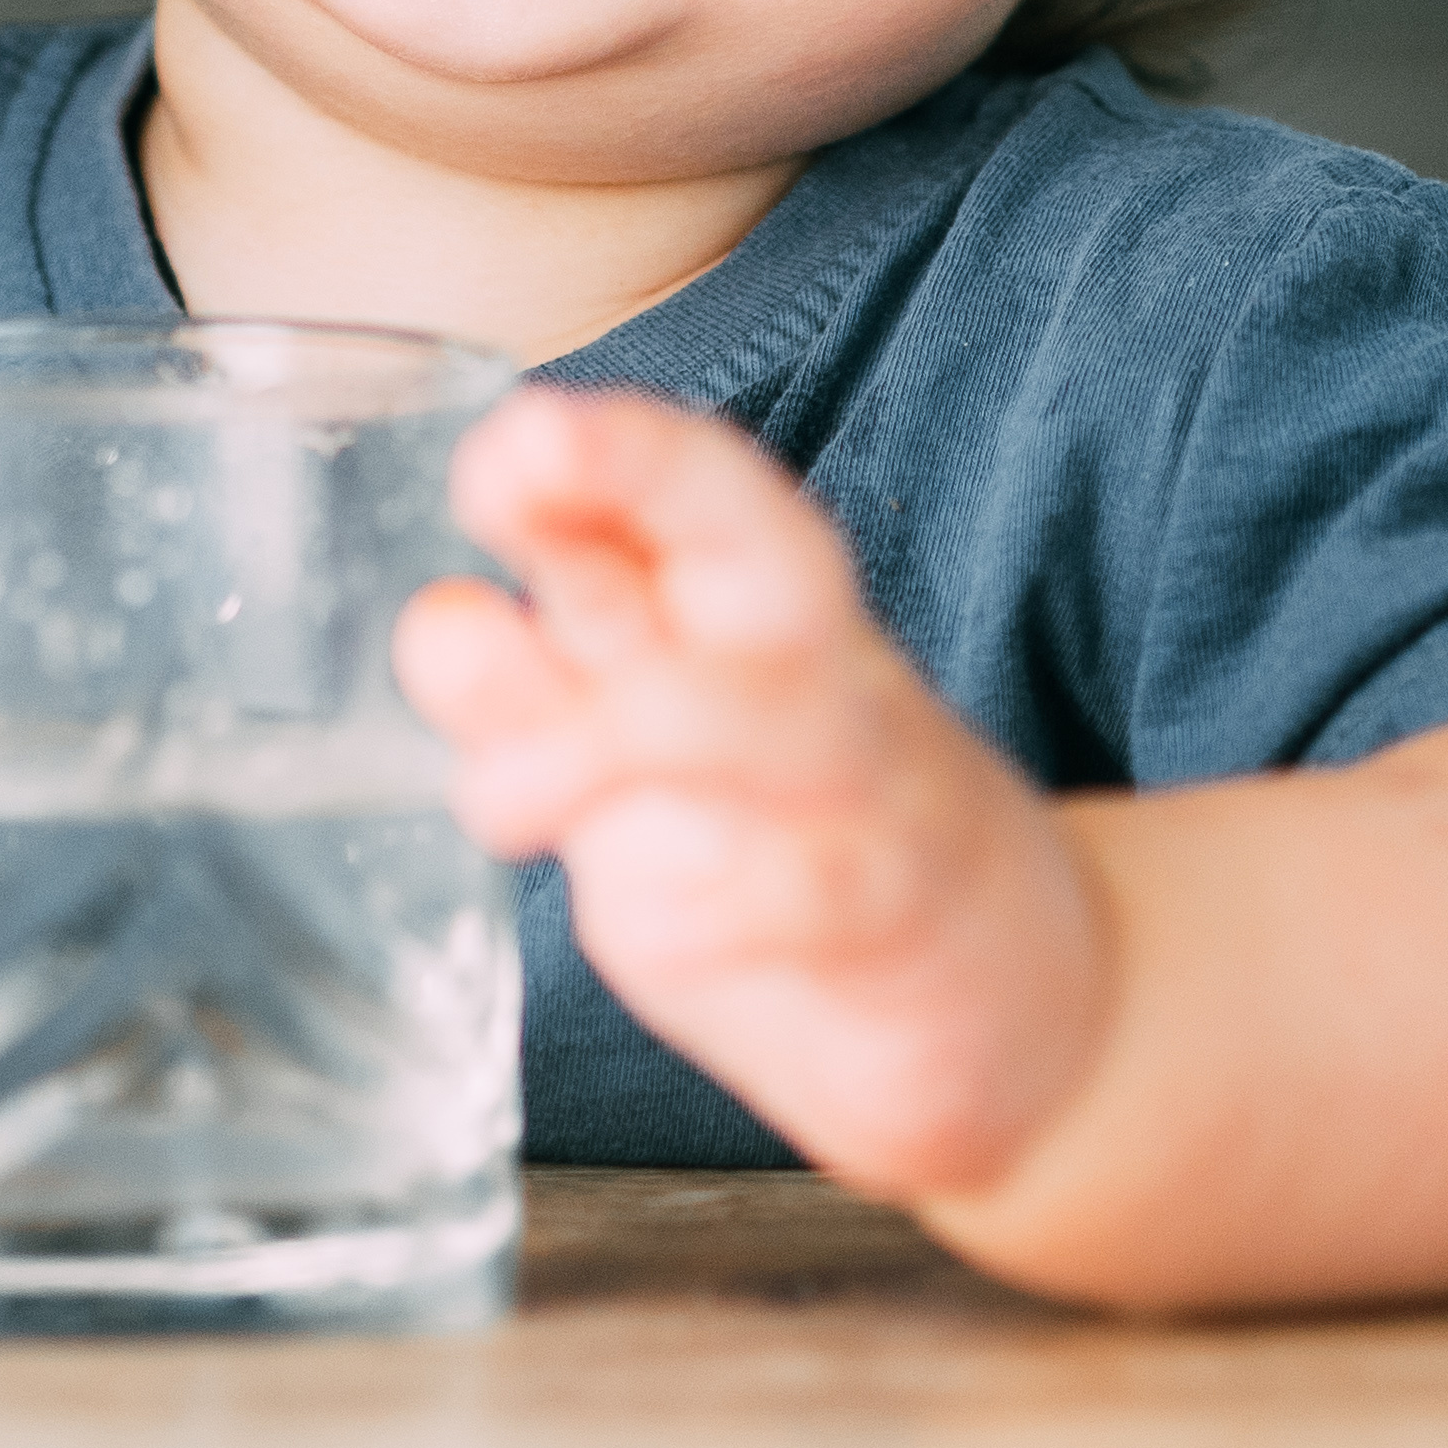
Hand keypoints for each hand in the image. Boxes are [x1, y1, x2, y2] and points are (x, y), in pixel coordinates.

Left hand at [391, 386, 1105, 1202]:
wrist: (1010, 1011)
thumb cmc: (798, 849)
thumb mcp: (655, 756)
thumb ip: (549, 685)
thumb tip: (437, 618)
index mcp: (768, 613)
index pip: (704, 491)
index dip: (614, 449)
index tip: (510, 437)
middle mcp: (824, 679)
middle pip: (771, 546)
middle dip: (650, 473)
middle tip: (522, 452)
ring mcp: (868, 798)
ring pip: (759, 720)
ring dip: (601, 741)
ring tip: (499, 801)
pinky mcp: (887, 926)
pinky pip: (791, 896)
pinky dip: (703, 909)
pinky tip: (659, 926)